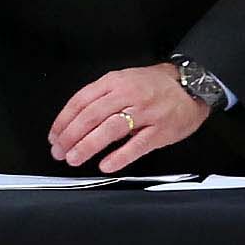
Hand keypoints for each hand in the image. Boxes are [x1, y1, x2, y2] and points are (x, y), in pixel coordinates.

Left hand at [50, 64, 208, 172]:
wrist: (191, 86)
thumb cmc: (154, 86)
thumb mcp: (123, 80)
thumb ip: (100, 96)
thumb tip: (74, 120)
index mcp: (114, 82)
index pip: (81, 101)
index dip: (63, 120)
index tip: (54, 136)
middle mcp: (127, 95)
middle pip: (91, 116)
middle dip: (71, 136)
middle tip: (59, 151)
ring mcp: (145, 113)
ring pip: (110, 129)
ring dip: (88, 146)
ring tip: (74, 158)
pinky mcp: (160, 130)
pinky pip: (137, 145)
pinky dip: (119, 156)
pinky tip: (106, 164)